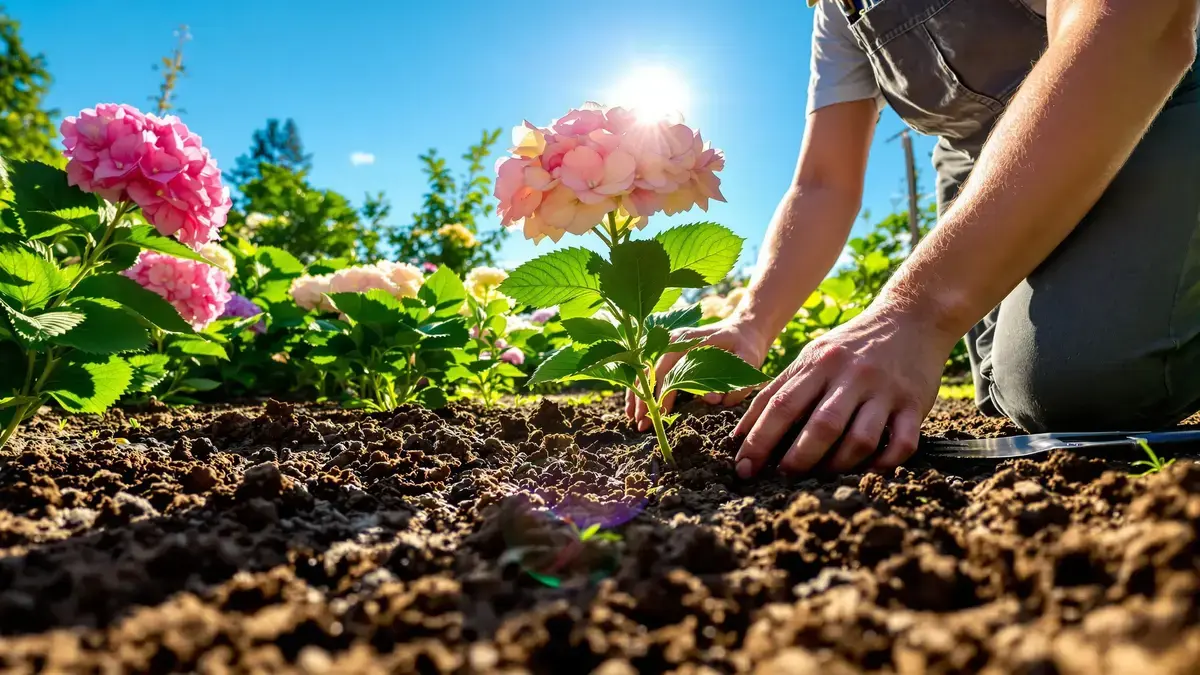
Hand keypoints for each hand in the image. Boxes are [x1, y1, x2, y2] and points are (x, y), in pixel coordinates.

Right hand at [626, 317, 771, 431]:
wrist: (744, 328)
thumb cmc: (746, 346)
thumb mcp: (749, 362)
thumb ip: (736, 383)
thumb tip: (712, 400)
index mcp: (692, 340)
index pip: (669, 368)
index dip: (662, 393)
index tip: (659, 415)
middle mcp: (675, 339)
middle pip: (650, 369)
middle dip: (643, 397)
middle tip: (640, 423)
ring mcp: (668, 342)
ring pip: (643, 368)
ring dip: (636, 393)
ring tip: (632, 417)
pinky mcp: (667, 349)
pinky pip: (646, 368)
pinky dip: (639, 386)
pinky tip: (634, 405)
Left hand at [731, 307, 954, 477]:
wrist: (911, 318)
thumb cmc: (849, 346)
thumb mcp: (812, 356)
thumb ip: (780, 390)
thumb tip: (742, 433)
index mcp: (819, 363)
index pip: (781, 405)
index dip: (759, 440)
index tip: (743, 467)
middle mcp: (851, 376)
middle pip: (821, 426)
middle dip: (797, 459)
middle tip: (782, 478)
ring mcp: (884, 391)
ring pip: (860, 440)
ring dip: (838, 465)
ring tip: (822, 476)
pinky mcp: (914, 404)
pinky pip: (902, 444)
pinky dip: (883, 464)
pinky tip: (867, 470)